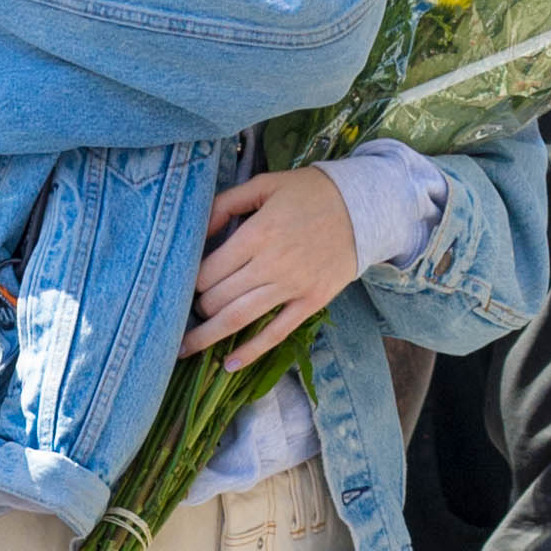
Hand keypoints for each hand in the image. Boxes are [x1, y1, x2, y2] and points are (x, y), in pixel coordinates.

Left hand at [182, 169, 357, 369]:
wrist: (364, 208)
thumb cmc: (311, 193)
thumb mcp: (265, 185)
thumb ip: (226, 204)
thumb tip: (197, 232)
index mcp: (257, 234)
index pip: (209, 271)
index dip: (192, 282)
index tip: (189, 284)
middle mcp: (271, 265)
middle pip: (219, 297)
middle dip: (199, 306)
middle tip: (192, 307)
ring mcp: (293, 287)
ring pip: (239, 318)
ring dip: (207, 336)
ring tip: (185, 347)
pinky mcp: (311, 303)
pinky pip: (275, 334)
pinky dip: (249, 352)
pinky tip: (227, 365)